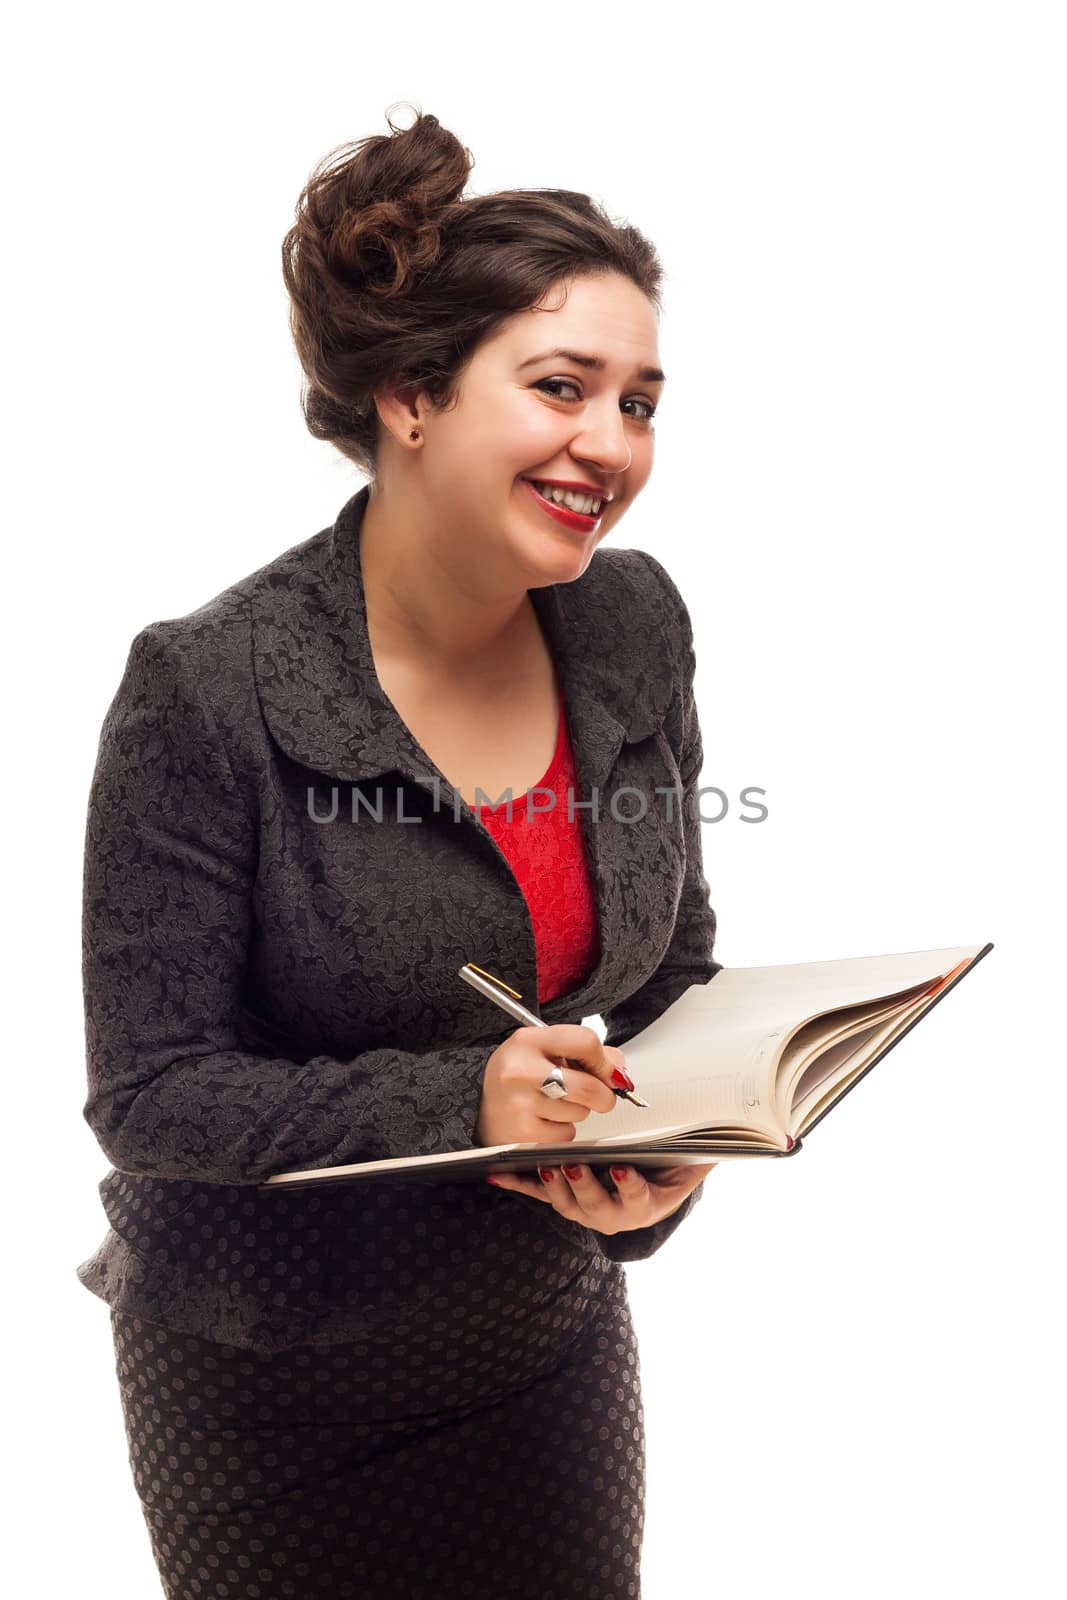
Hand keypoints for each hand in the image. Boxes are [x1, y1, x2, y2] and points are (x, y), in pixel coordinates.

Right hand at [475, 1023, 631, 1147]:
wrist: (478, 1106)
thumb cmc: (516, 1076)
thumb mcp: (543, 1051)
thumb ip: (584, 1054)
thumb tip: (619, 1072)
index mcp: (527, 1041)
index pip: (585, 1042)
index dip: (606, 1061)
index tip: (610, 1073)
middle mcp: (520, 1071)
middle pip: (590, 1086)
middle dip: (604, 1095)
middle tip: (598, 1096)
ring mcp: (520, 1104)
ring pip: (580, 1112)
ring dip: (577, 1112)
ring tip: (554, 1104)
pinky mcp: (523, 1135)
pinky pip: (566, 1135)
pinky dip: (563, 1131)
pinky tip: (544, 1121)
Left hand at [487, 1160, 717, 1234]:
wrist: (646, 1188)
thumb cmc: (665, 1172)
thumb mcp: (688, 1168)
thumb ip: (702, 1156)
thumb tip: (724, 1143)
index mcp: (644, 1205)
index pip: (638, 1198)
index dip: (630, 1186)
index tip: (624, 1170)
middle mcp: (612, 1214)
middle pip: (595, 1204)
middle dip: (583, 1184)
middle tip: (573, 1162)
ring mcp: (584, 1208)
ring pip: (566, 1200)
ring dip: (553, 1183)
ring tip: (545, 1162)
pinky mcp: (562, 1197)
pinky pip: (538, 1192)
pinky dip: (518, 1184)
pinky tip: (498, 1174)